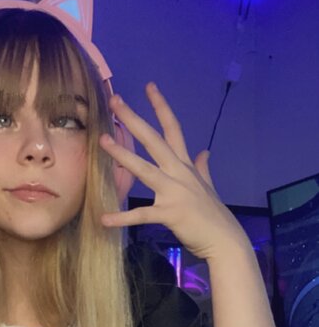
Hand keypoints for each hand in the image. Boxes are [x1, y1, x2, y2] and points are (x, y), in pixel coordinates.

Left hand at [100, 84, 246, 261]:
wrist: (225, 240)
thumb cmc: (213, 215)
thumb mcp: (208, 186)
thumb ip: (202, 168)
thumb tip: (205, 151)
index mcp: (186, 165)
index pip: (173, 129)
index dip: (161, 106)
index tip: (149, 86)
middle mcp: (179, 173)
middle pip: (154, 140)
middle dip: (134, 119)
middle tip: (115, 101)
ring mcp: (175, 192)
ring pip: (144, 169)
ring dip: (122, 155)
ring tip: (102, 141)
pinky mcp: (170, 213)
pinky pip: (142, 215)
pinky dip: (122, 218)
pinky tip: (103, 219)